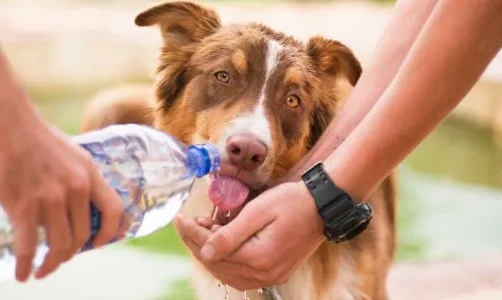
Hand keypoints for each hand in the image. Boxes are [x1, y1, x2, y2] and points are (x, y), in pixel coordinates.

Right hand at [0, 108, 124, 281]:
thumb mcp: (69, 153)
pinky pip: (29, 247)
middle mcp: (76, 187)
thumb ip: (76, 178)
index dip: (111, 232)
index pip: (114, 210)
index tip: (101, 244)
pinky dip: (26, 265)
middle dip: (72, 252)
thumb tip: (74, 204)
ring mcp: (51, 197)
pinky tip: (23, 273)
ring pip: (60, 245)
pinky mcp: (23, 205)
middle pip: (84, 234)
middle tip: (60, 258)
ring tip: (43, 270)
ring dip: (52, 263)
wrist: (3, 118)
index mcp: (89, 172)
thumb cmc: (32, 135)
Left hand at [174, 181, 324, 290]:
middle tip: (187, 224)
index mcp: (259, 257)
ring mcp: (272, 276)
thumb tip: (204, 251)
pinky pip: (242, 275)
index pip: (214, 250)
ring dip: (210, 254)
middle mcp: (265, 273)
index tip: (179, 219)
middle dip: (197, 244)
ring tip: (202, 232)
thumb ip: (230, 234)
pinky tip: (220, 246)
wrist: (322, 206)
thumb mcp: (258, 211)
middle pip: (218, 264)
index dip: (192, 234)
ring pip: (228, 273)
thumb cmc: (292, 201)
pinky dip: (226, 262)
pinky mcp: (276, 273)